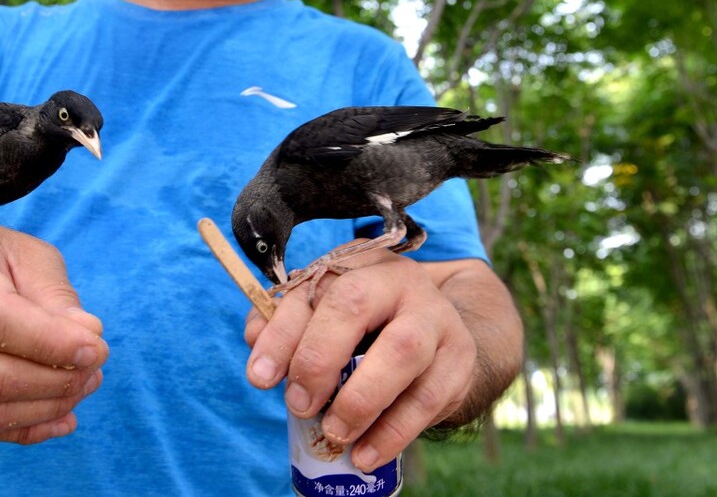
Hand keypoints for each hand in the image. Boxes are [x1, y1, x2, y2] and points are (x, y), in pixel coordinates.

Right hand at [0, 223, 108, 443]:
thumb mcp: (28, 257)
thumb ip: (56, 298)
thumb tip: (89, 336)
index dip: (51, 343)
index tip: (97, 349)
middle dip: (57, 381)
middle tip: (95, 370)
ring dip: (47, 408)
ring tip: (84, 387)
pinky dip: (26, 430)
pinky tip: (63, 417)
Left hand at [244, 251, 495, 471]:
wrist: (438, 333)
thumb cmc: (367, 324)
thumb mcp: (325, 313)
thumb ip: (285, 326)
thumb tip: (257, 349)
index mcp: (359, 262)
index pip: (313, 287)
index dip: (282, 333)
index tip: (260, 376)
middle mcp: (400, 280)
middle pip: (356, 303)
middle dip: (319, 357)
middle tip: (299, 404)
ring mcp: (437, 318)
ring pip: (402, 352)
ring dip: (360, 400)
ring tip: (334, 433)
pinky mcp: (459, 361)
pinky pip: (428, 399)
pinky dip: (393, 432)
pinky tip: (365, 454)